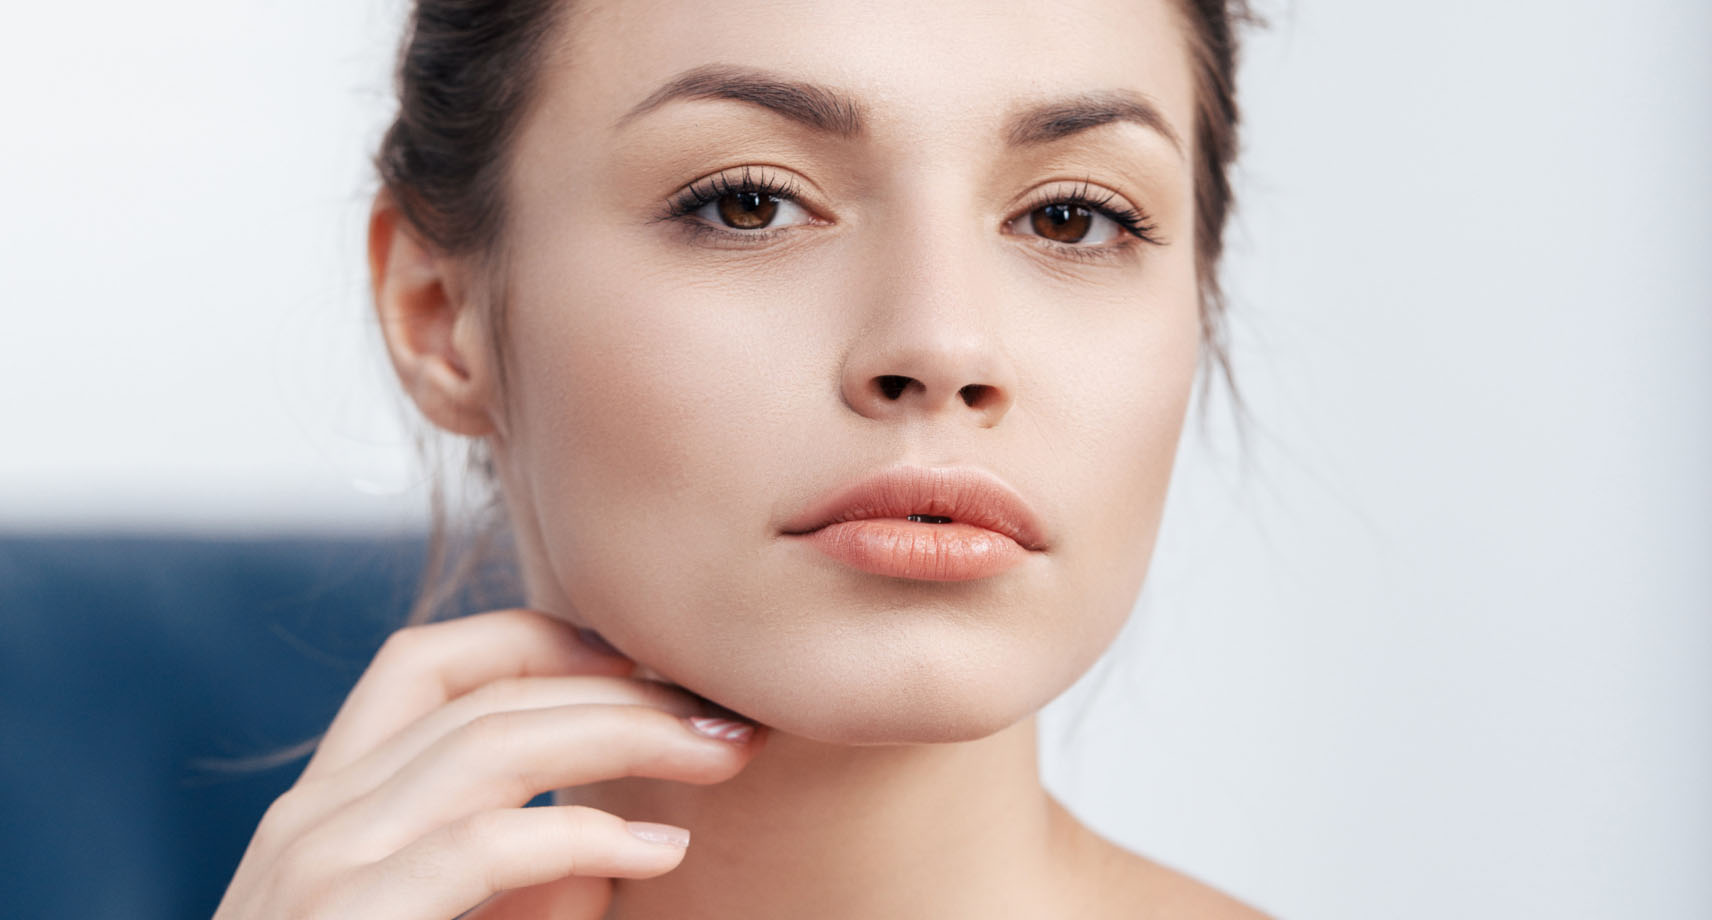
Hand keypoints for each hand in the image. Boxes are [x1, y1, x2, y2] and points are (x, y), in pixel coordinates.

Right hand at [212, 608, 765, 918]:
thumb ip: (512, 883)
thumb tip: (605, 851)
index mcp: (330, 806)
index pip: (428, 664)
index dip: (545, 639)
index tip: (649, 664)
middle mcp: (312, 817)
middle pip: (484, 693)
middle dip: (620, 687)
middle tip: (725, 715)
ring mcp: (318, 865)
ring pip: (490, 744)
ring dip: (625, 735)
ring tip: (721, 755)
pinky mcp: (342, 919)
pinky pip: (483, 849)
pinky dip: (586, 835)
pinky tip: (664, 849)